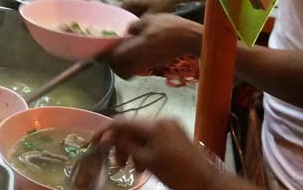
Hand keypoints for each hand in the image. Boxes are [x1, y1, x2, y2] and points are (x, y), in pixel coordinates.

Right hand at [94, 119, 218, 189]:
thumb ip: (126, 145)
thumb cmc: (178, 173)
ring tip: (131, 168)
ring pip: (141, 134)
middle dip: (121, 144)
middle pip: (131, 128)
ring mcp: (170, 126)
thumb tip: (108, 137)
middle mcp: (162, 119)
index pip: (122, 122)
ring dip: (132, 149)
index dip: (106, 131)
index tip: (93, 142)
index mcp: (154, 124)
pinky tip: (142, 165)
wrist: (208, 183)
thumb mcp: (148, 161)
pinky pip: (152, 138)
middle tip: (117, 163)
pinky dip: (144, 150)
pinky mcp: (175, 135)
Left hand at [101, 14, 201, 77]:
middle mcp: (141, 60)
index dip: (104, 57)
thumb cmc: (170, 26)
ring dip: (122, 66)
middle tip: (108, 56)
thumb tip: (125, 31)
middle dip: (113, 66)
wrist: (191, 37)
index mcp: (136, 48)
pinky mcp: (156, 64)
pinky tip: (133, 51)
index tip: (98, 53)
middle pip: (121, 71)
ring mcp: (149, 64)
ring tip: (120, 53)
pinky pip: (139, 67)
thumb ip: (134, 26)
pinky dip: (133, 63)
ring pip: (130, 71)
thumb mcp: (149, 19)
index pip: (114, 59)